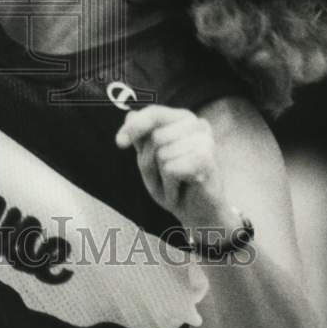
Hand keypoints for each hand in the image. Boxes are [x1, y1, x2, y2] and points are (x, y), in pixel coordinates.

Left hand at [115, 104, 229, 226]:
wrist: (200, 214)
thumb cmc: (175, 184)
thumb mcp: (150, 160)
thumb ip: (141, 138)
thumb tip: (130, 115)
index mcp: (183, 119)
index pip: (154, 113)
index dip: (134, 127)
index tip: (120, 143)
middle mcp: (197, 125)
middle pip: (155, 136)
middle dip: (151, 161)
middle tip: (165, 176)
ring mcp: (205, 141)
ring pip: (162, 154)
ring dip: (161, 176)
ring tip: (176, 183)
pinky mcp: (206, 159)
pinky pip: (171, 169)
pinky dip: (170, 186)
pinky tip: (182, 189)